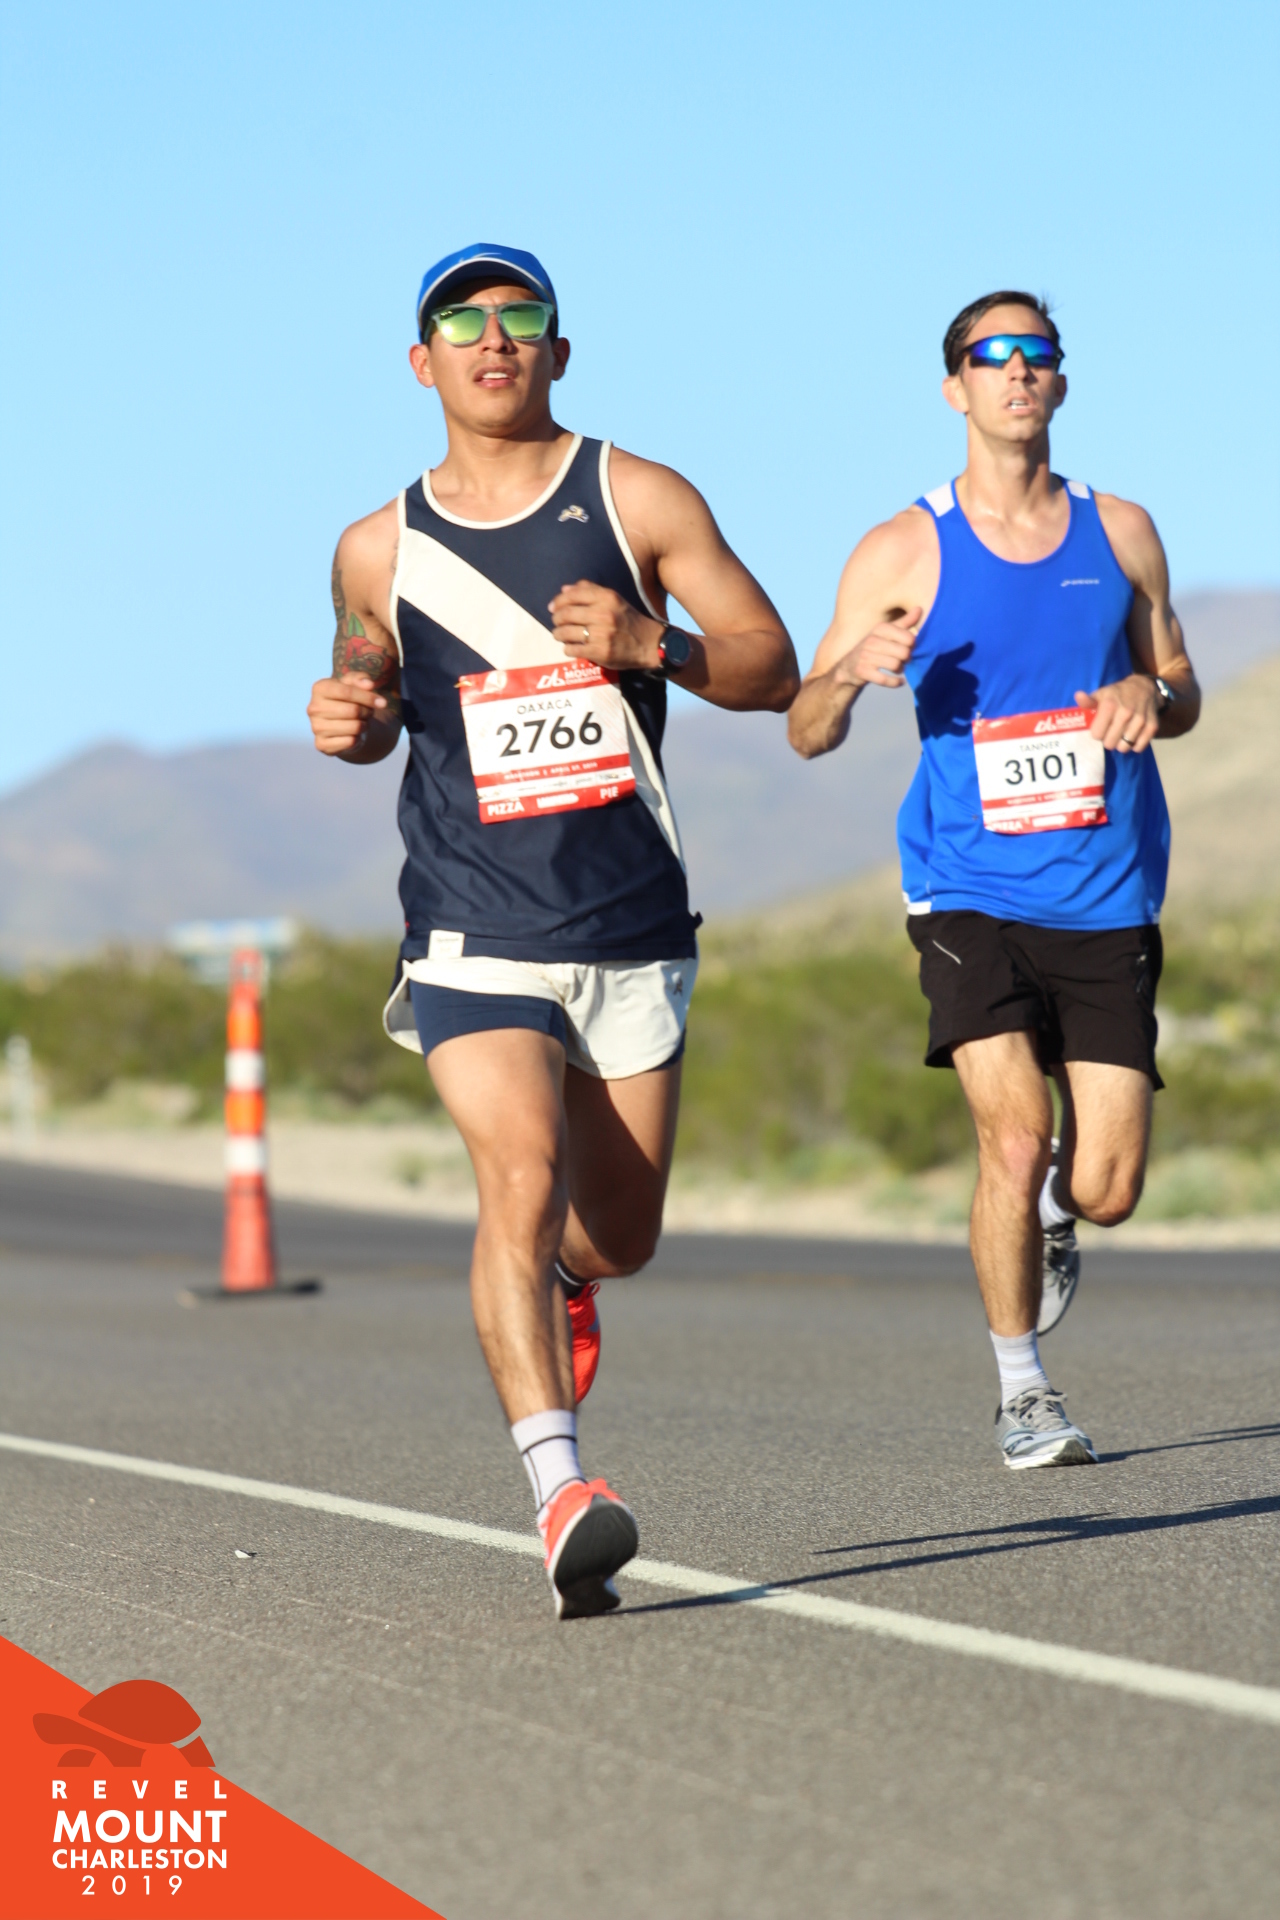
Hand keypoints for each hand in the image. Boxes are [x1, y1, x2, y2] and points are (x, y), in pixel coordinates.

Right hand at [307, 672, 388, 754]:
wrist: (340, 723)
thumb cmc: (348, 700)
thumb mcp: (354, 684)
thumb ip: (361, 679)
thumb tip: (369, 684)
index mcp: (319, 688)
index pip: (347, 691)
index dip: (368, 697)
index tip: (383, 702)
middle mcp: (313, 708)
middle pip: (353, 710)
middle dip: (367, 712)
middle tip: (369, 712)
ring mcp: (315, 727)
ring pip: (354, 727)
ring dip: (364, 725)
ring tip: (361, 722)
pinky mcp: (321, 744)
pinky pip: (350, 742)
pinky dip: (357, 738)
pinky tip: (353, 734)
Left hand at [549, 580, 664, 670]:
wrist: (649, 644)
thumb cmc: (628, 620)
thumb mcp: (614, 599)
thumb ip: (590, 591)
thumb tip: (564, 589)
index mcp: (606, 598)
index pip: (572, 595)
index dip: (558, 601)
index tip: (552, 607)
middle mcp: (603, 614)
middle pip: (566, 614)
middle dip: (556, 619)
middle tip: (556, 623)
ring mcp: (601, 634)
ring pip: (566, 633)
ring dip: (558, 634)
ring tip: (559, 635)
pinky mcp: (600, 652)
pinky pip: (572, 649)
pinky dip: (568, 648)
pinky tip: (571, 647)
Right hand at [832, 608, 920, 690]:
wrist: (848, 667)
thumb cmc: (873, 648)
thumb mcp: (886, 633)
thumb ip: (904, 622)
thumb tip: (919, 609)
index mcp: (880, 628)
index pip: (909, 638)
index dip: (913, 646)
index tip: (908, 648)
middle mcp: (871, 640)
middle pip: (904, 652)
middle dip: (907, 659)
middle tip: (904, 660)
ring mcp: (865, 656)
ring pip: (896, 665)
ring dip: (901, 670)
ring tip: (898, 668)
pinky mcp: (862, 671)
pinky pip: (885, 679)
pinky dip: (896, 682)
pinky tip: (899, 681)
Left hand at [1075, 675, 1158, 752]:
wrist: (1144, 688)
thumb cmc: (1117, 694)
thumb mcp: (1101, 694)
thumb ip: (1088, 701)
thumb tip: (1078, 696)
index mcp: (1110, 705)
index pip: (1096, 735)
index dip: (1097, 733)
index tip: (1101, 726)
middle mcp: (1126, 713)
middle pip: (1109, 744)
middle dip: (1108, 739)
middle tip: (1111, 731)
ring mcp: (1140, 720)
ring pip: (1124, 748)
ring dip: (1121, 743)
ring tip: (1121, 733)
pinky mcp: (1152, 727)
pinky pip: (1138, 748)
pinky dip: (1134, 745)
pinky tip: (1132, 736)